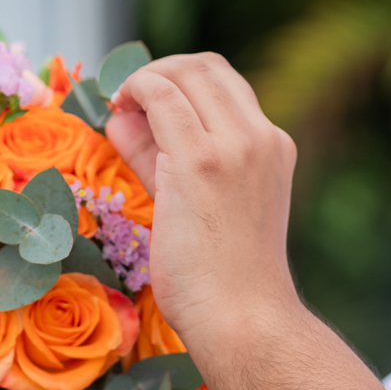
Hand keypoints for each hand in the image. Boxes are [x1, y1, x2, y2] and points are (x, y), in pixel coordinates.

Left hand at [106, 52, 298, 373]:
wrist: (243, 321)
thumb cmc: (220, 283)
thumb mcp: (197, 207)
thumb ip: (163, 160)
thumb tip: (123, 120)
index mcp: (273, 148)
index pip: (225, 87)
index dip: (178, 83)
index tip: (144, 105)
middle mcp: (261, 137)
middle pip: (207, 68)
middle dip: (160, 72)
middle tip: (125, 99)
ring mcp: (236, 146)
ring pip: (185, 73)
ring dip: (144, 79)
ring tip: (118, 105)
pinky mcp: (201, 161)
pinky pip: (161, 97)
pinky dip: (134, 91)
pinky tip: (116, 110)